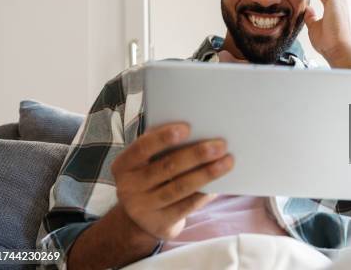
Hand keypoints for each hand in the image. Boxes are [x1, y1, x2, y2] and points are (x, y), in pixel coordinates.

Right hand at [111, 123, 233, 240]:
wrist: (141, 217)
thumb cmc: (150, 175)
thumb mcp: (146, 161)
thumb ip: (161, 145)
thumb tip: (195, 128)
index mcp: (123, 165)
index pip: (142, 148)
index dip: (163, 137)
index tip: (188, 128)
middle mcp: (129, 187)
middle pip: (167, 167)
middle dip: (196, 154)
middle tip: (220, 145)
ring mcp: (143, 208)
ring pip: (180, 188)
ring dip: (207, 173)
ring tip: (227, 162)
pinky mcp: (160, 223)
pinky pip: (187, 205)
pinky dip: (205, 193)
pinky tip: (220, 182)